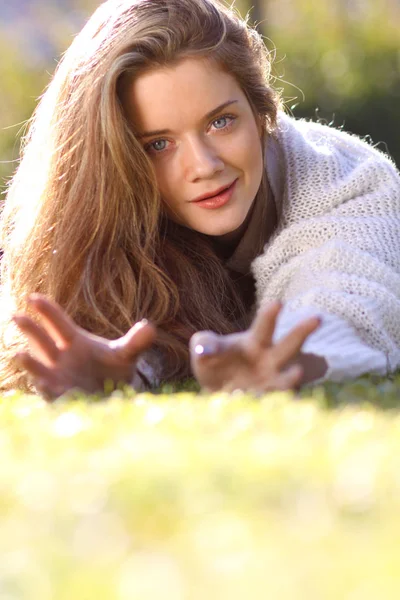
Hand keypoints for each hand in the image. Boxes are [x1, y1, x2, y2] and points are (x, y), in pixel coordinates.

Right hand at [13, 294, 155, 400]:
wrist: (113, 397)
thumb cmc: (113, 369)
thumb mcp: (125, 354)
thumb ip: (136, 341)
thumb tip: (150, 327)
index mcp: (73, 341)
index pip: (58, 323)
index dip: (47, 311)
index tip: (33, 297)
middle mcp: (60, 358)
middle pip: (42, 341)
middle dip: (31, 330)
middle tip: (17, 317)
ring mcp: (57, 378)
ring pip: (40, 369)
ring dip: (30, 363)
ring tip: (19, 355)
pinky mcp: (60, 398)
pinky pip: (52, 394)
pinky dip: (50, 391)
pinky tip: (49, 387)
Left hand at [190, 301, 323, 392]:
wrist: (214, 394)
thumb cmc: (213, 362)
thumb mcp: (204, 348)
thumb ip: (204, 344)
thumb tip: (204, 350)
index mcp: (255, 342)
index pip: (264, 326)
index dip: (270, 315)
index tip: (278, 303)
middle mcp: (269, 361)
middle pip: (289, 345)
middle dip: (302, 332)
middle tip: (317, 318)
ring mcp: (270, 383)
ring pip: (285, 379)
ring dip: (291, 377)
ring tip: (297, 372)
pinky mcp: (265, 403)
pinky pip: (271, 404)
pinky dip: (270, 405)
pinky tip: (267, 406)